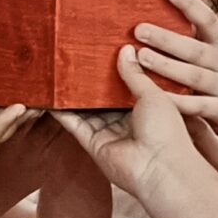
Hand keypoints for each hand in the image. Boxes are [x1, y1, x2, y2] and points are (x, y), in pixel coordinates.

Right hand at [52, 47, 203, 194]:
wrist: (159, 168)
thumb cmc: (166, 131)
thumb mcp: (153, 93)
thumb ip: (135, 74)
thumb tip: (126, 50)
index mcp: (146, 109)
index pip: (126, 87)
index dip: (116, 71)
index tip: (103, 52)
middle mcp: (127, 122)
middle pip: (104, 99)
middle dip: (92, 82)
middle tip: (77, 58)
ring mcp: (109, 134)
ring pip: (88, 111)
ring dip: (74, 95)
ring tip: (60, 73)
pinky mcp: (94, 145)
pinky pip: (76, 126)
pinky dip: (63, 113)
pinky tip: (51, 97)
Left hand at [129, 0, 217, 132]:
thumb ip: (212, 38)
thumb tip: (184, 14)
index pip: (208, 19)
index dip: (188, 3)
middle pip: (194, 48)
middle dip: (166, 38)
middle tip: (138, 29)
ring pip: (193, 77)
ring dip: (166, 67)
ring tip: (140, 58)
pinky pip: (198, 107)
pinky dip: (179, 104)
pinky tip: (156, 99)